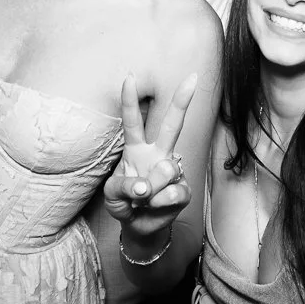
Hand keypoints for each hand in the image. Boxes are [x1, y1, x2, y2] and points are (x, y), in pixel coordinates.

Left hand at [104, 73, 196, 244]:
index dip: (129, 100)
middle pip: (170, 125)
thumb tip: (145, 187)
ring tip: (143, 199)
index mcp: (135, 149)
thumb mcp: (112, 194)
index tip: (129, 77)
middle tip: (193, 77)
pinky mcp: (183, 190)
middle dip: (182, 101)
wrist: (139, 227)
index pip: (133, 121)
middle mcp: (157, 154)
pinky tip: (156, 206)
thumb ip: (123, 187)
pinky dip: (160, 203)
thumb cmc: (124, 202)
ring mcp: (173, 171)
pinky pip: (174, 193)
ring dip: (150, 189)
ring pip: (168, 168)